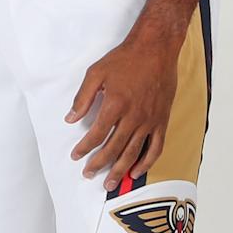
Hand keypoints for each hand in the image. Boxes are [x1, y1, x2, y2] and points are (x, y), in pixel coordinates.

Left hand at [66, 20, 179, 189]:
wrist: (156, 49)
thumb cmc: (125, 59)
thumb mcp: (96, 73)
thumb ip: (82, 98)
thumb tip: (70, 118)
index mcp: (115, 105)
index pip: (96, 135)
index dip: (84, 148)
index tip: (76, 156)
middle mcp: (133, 116)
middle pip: (113, 148)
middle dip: (99, 164)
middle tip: (88, 174)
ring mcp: (150, 120)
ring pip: (134, 152)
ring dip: (121, 169)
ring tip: (110, 183)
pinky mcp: (162, 120)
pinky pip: (156, 147)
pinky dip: (147, 161)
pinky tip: (137, 171)